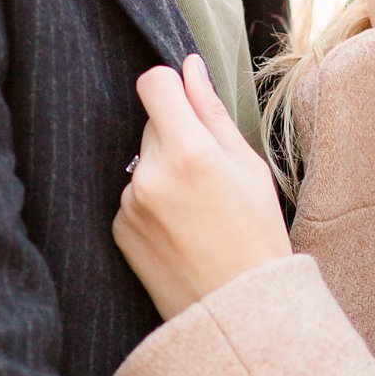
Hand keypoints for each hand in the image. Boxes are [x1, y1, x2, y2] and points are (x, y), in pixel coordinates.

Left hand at [113, 56, 292, 319]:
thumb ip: (212, 112)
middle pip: (152, 123)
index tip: (185, 99)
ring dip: (164, 170)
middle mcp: (149, 174)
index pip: (154, 84)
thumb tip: (190, 67)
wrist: (237, 309)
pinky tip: (181, 230)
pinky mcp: (119, 228)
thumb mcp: (248, 167)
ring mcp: (129, 203)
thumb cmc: (256, 235)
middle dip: (177, 134)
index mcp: (189, 152)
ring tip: (198, 209)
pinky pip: (134, 194)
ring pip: (143, 160)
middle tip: (210, 174)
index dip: (170, 84)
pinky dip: (153, 201)